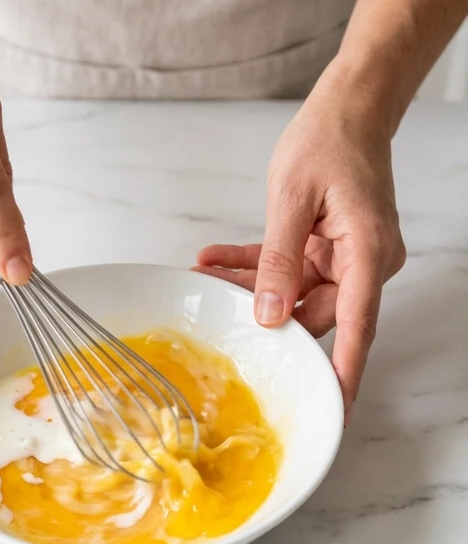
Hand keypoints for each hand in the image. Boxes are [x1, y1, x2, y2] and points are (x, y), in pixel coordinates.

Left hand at [193, 80, 405, 420]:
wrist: (348, 109)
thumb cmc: (328, 142)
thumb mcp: (290, 201)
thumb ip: (277, 261)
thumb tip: (270, 315)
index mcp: (366, 253)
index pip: (356, 325)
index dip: (343, 371)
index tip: (334, 408)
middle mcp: (364, 263)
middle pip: (313, 312)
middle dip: (262, 312)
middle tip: (211, 307)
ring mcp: (347, 258)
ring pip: (294, 293)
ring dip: (250, 287)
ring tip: (203, 274)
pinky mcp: (328, 250)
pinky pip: (289, 270)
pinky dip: (254, 267)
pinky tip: (213, 261)